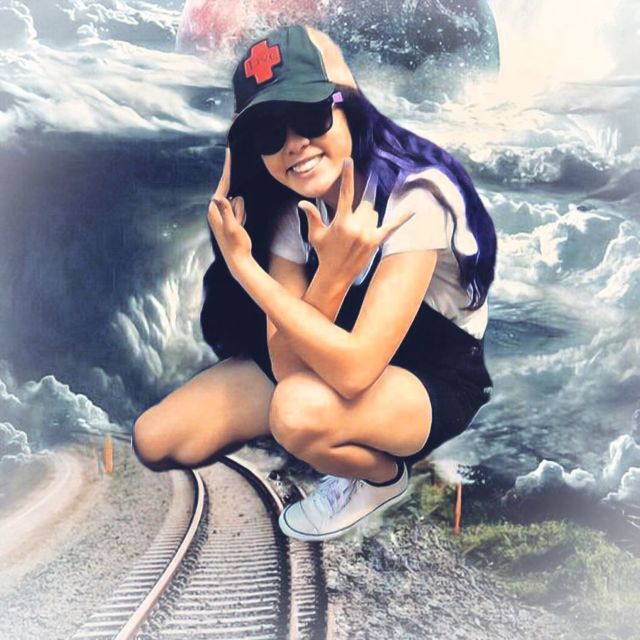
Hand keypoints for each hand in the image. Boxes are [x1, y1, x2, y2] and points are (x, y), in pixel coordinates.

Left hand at [207, 147, 251, 278]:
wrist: (238, 262)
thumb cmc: (236, 245)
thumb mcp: (234, 227)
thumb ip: (227, 211)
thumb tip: (219, 197)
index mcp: (214, 210)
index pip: (222, 184)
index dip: (227, 169)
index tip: (230, 152)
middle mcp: (214, 210)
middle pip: (231, 194)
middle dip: (238, 207)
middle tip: (238, 222)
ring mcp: (221, 215)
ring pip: (237, 203)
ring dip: (241, 213)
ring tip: (240, 227)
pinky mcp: (227, 219)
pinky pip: (238, 210)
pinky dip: (241, 215)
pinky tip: (240, 227)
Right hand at [297, 158, 416, 284]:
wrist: (336, 275)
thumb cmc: (324, 253)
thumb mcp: (315, 234)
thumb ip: (312, 216)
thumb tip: (302, 203)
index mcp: (341, 221)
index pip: (345, 193)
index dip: (346, 176)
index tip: (349, 160)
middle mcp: (356, 226)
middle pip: (365, 205)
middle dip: (360, 211)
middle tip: (352, 227)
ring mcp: (367, 234)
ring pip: (374, 214)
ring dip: (368, 220)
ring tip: (358, 236)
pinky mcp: (376, 242)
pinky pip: (392, 227)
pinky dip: (402, 218)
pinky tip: (413, 209)